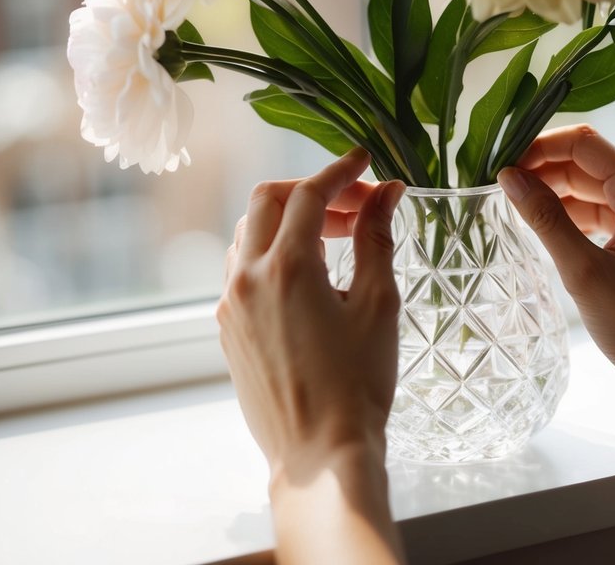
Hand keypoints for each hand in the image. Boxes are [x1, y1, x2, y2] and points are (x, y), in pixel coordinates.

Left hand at [216, 148, 404, 485]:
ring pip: (250, 232)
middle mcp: (247, 278)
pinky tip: (311, 275)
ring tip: (337, 240)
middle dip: (312, 191)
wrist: (320, 453)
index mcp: (287, 267)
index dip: (340, 171)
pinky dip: (272, 252)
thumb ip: (376, 239)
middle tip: (356, 206)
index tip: (365, 160)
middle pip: (268, 200)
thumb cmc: (357, 385)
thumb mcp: (378, 304)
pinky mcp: (227, 328)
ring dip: (290, 220)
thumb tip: (387, 193)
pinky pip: (242, 268)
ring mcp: (230, 304)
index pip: (307, 194)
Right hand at [497, 124, 614, 414]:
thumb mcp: (584, 273)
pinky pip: (599, 206)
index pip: (584, 143)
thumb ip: (546, 219)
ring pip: (589, 183)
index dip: (538, 147)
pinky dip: (570, 213)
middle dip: (541, 169)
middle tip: (494, 189)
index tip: (499, 167)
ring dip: (552, 192)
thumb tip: (509, 177)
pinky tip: (541, 228)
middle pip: (585, 160)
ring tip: (511, 208)